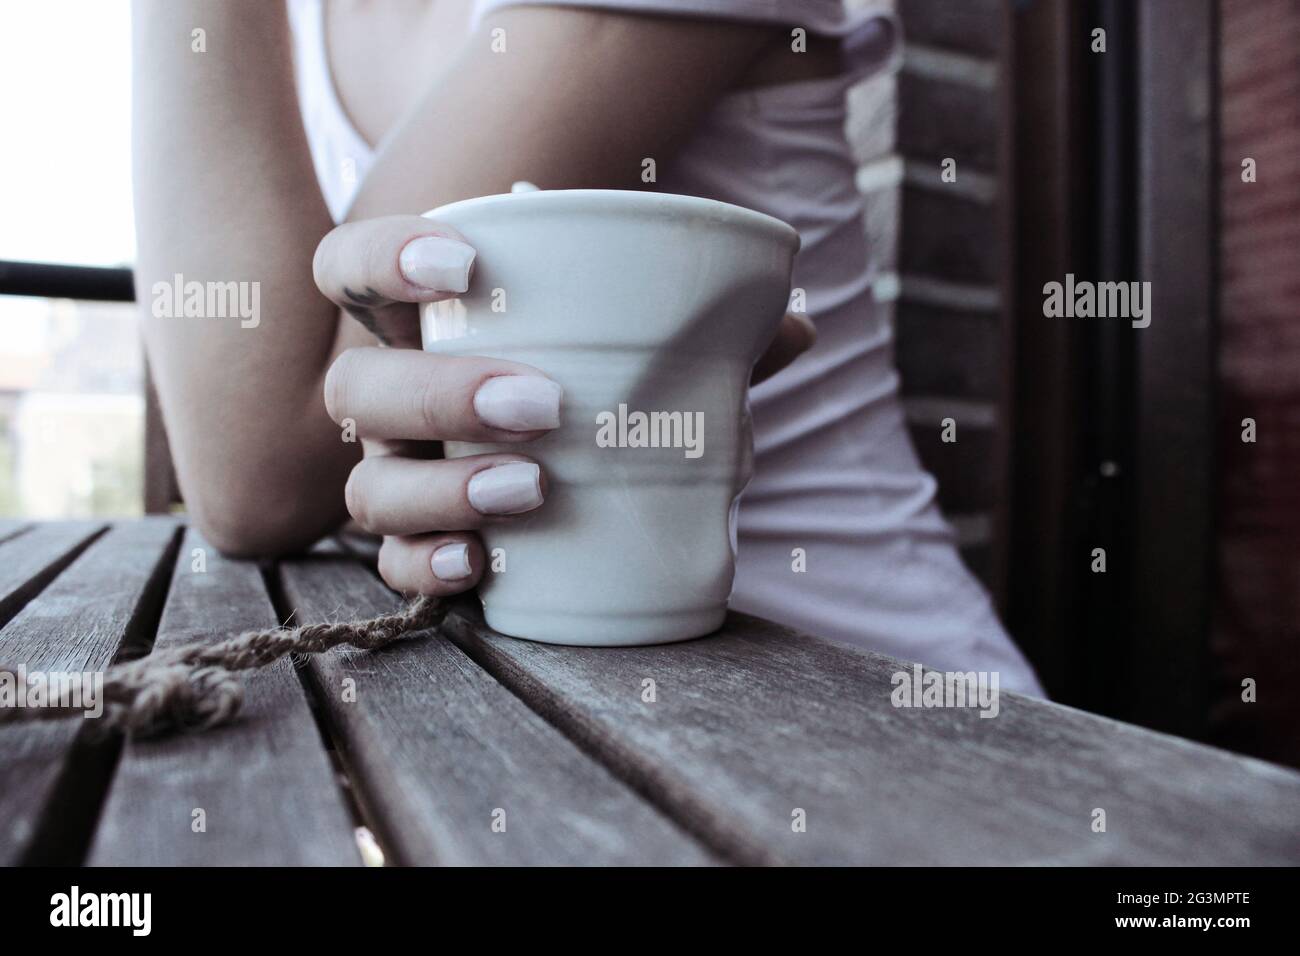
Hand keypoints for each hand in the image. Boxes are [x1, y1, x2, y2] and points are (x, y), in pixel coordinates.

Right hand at [313, 215, 814, 595]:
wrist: (583, 488)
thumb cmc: (601, 397)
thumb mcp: (646, 357)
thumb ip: (706, 337)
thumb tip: (796, 324)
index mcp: (434, 328)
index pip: (352, 268)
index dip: (382, 258)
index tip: (463, 264)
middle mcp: (397, 401)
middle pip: (360, 387)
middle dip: (439, 392)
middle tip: (542, 404)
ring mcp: (400, 478)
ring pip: (371, 487)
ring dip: (443, 488)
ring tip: (534, 488)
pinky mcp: (421, 548)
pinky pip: (393, 568)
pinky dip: (431, 566)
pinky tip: (482, 564)